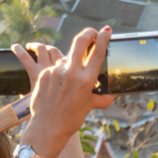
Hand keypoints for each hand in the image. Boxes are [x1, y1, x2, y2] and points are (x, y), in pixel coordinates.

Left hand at [21, 27, 110, 157]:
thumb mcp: (90, 105)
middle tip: (93, 32)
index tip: (106, 31)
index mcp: (86, 80)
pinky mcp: (42, 74)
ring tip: (69, 70)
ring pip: (65, 55)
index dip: (103, 38)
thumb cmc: (72, 118)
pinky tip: (47, 72)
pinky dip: (56, 68)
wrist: (48, 127)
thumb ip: (103, 97)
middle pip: (80, 42)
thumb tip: (115, 93)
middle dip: (88, 33)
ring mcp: (55, 71)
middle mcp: (70, 73)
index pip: (97, 52)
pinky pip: (51, 64)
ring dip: (70, 58)